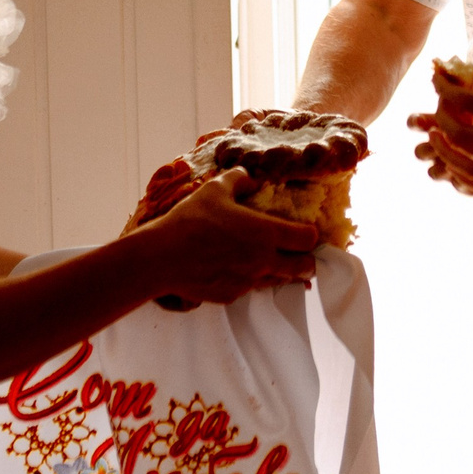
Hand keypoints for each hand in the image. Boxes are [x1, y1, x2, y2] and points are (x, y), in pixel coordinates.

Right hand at [132, 170, 318, 309]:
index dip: (312, 235)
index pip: (308, 239)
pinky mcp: (231, 296)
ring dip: (280, 272)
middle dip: (307, 260)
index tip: (306, 230)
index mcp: (266, 233)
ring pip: (279, 281)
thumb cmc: (190, 220)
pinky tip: (236, 269)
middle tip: (299, 252)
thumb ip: (239, 179)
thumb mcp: (215, 189)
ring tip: (270, 260)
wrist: (161, 258)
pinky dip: (251, 280)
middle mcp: (263, 261)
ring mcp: (248, 282)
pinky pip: (250, 289)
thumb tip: (250, 177)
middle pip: (304, 267)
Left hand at [407, 68, 472, 195]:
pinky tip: (459, 167)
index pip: (467, 103)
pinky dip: (467, 181)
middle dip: (442, 124)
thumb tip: (467, 72)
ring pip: (470, 172)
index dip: (446, 89)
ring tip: (438, 141)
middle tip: (435, 110)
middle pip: (463, 140)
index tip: (436, 78)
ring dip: (448, 158)